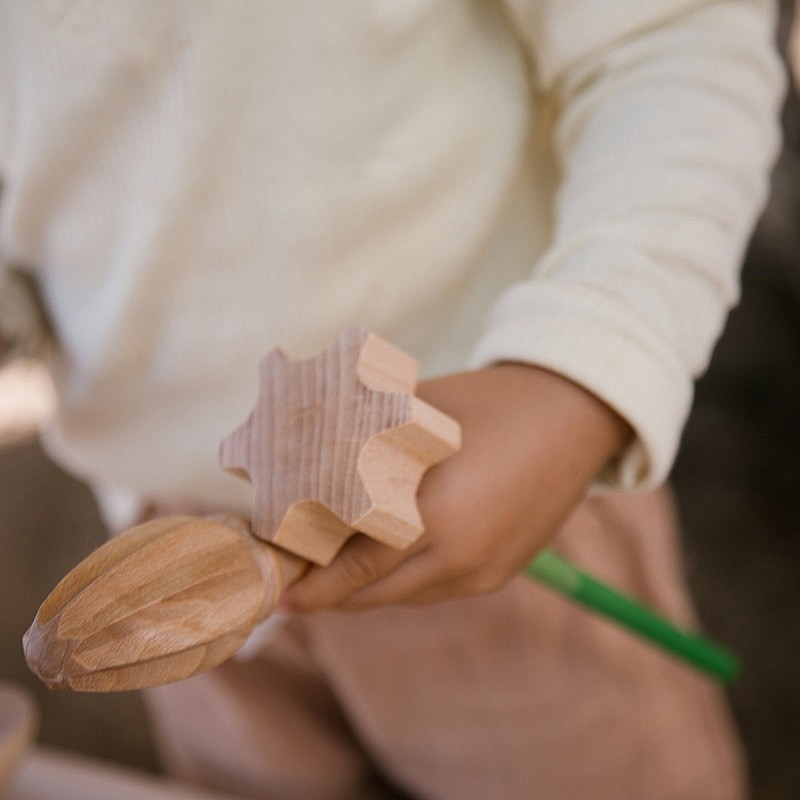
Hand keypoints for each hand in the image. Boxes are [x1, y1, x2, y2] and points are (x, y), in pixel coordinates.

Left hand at [279, 363, 630, 611]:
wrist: (575, 417)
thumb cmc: (490, 404)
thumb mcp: (420, 416)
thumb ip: (368, 444)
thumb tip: (310, 455)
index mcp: (436, 517)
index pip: (356, 569)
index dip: (313, 588)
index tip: (279, 594)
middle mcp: (460, 558)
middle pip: (374, 596)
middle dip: (331, 594)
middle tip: (296, 579)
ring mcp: (483, 572)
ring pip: (405, 597)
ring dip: (367, 589)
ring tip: (334, 567)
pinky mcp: (500, 574)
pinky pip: (436, 589)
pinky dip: (403, 581)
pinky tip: (387, 557)